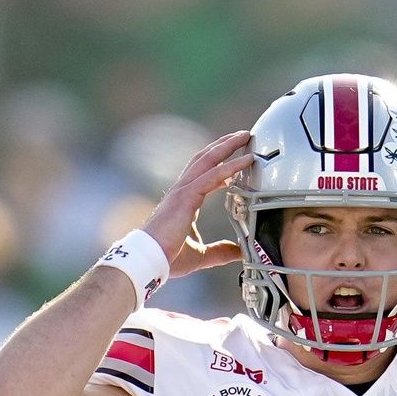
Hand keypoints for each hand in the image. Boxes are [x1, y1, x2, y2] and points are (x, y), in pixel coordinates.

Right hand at [139, 130, 252, 278]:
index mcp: (184, 200)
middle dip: (224, 144)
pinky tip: (245, 159)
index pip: (204, 173)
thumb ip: (221, 251)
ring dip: (228, 145)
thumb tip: (239, 252)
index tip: (238, 158)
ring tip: (245, 135)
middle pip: (205, 158)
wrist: (150, 260)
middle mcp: (183, 190)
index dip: (220, 163)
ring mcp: (183, 191)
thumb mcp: (202, 255)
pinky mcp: (186, 196)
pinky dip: (230, 166)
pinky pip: (212, 175)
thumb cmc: (169, 257)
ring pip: (208, 159)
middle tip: (243, 135)